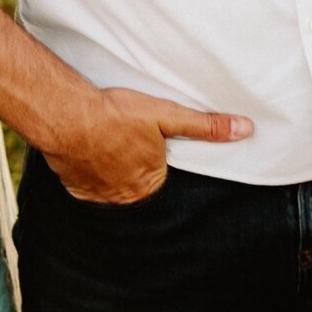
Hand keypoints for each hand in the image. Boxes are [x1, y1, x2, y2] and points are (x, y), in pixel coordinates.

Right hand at [39, 88, 252, 204]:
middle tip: (125, 145)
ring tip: (107, 149)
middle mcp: (125, 197)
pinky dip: (88, 175)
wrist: (67, 115)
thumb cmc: (115, 114)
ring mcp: (97, 195)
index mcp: (150, 183)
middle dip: (133, 169)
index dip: (156, 160)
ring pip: (110, 188)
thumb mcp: (166, 115)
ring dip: (111, 174)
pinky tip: (88, 156)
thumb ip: (205, 126)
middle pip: (136, 186)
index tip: (149, 147)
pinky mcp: (74, 187)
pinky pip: (86, 187)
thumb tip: (244, 130)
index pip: (160, 178)